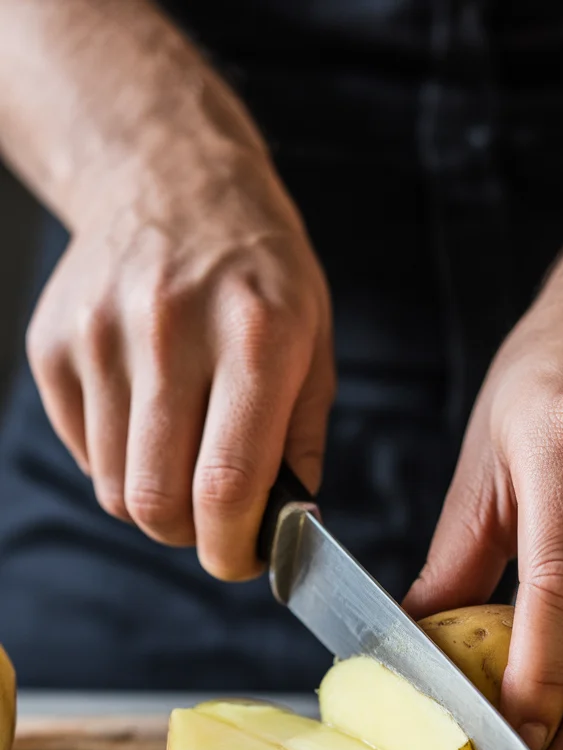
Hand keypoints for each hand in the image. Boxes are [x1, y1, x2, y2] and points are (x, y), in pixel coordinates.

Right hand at [26, 148, 332, 579]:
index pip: (228, 484)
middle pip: (158, 502)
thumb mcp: (314, 343)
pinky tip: (147, 414)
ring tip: (185, 456)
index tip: (243, 561)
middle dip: (190, 536)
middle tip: (215, 521)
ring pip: (116, 489)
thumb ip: (300, 442)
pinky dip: (118, 461)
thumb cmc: (258, 273)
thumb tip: (282, 528)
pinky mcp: (53, 345)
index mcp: (256, 337)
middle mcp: (170, 332)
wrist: (170, 180)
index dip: (233, 548)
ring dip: (155, 500)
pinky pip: (83, 455)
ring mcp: (101, 336)